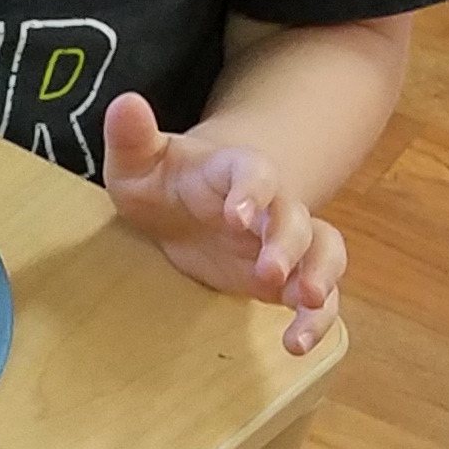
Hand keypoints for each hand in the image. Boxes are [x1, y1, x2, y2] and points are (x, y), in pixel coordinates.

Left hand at [101, 91, 349, 353]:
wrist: (190, 203)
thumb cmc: (165, 180)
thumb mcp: (140, 161)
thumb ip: (133, 136)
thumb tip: (124, 102)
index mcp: (238, 171)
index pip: (255, 173)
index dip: (251, 190)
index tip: (237, 215)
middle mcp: (273, 204)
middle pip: (295, 217)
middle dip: (287, 243)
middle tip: (269, 272)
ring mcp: (286, 241)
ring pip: (324, 252)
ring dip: (321, 277)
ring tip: (305, 305)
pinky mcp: (289, 277)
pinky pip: (318, 295)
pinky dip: (316, 318)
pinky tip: (297, 345)